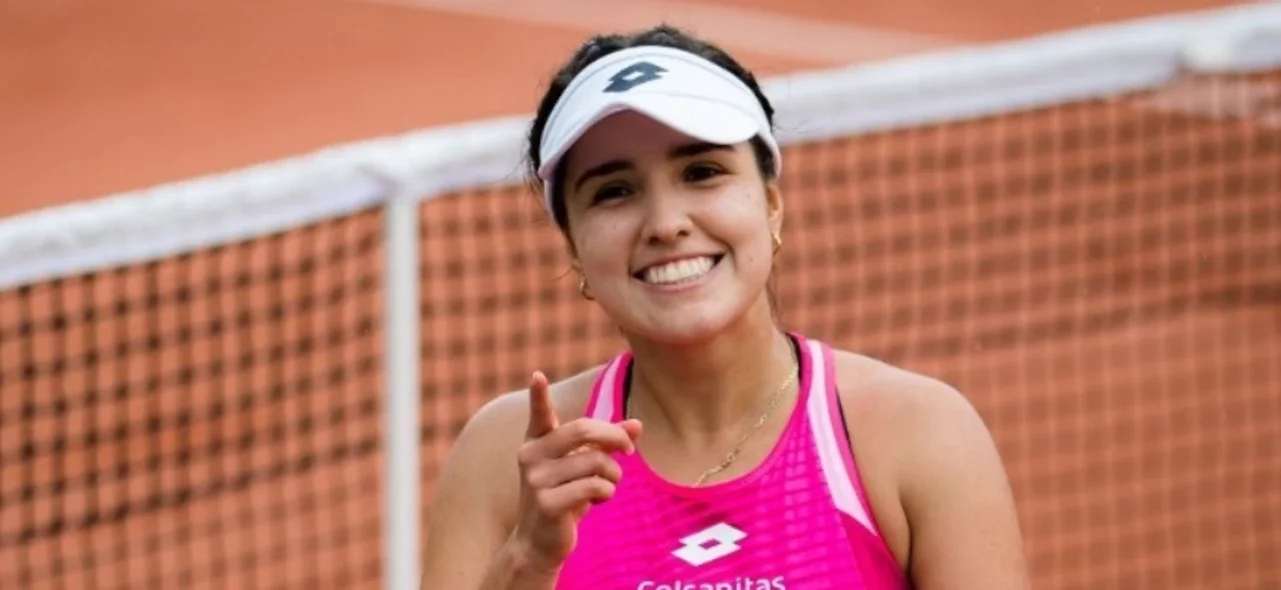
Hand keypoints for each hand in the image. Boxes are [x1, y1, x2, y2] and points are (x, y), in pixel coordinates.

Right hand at [509, 370, 642, 572]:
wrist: (539, 543)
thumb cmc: (565, 497)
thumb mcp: (584, 467)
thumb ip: (607, 443)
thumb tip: (638, 424)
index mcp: (537, 442)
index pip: (539, 414)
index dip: (538, 395)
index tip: (538, 375)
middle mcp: (530, 456)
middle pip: (582, 429)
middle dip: (614, 436)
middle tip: (629, 450)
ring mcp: (536, 480)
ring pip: (595, 461)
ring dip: (613, 474)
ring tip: (607, 486)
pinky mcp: (546, 503)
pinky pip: (593, 486)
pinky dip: (606, 492)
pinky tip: (599, 501)